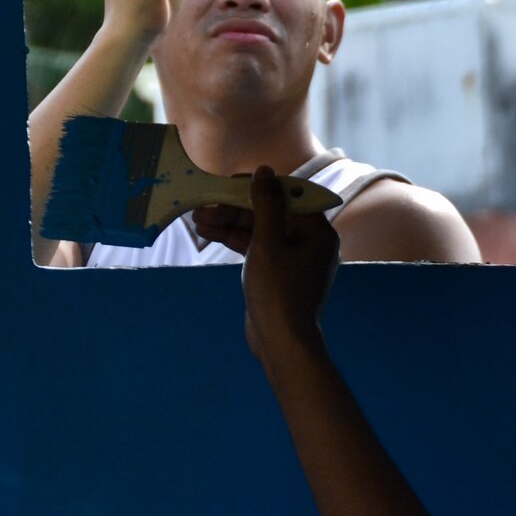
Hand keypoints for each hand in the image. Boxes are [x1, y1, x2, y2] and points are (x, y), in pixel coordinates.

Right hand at [192, 167, 339, 361]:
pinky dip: (235, 241)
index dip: (255, 187)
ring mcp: (293, 258)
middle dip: (235, 210)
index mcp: (317, 231)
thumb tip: (265, 171)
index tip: (226, 184)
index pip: (285, 195)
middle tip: (203, 208)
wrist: (282, 345)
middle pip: (269, 213)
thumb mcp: (268, 244)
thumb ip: (266, 205)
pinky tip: (209, 234)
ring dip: (229, 224)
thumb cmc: (279, 294)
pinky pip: (257, 248)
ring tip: (197, 221)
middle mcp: (310, 241)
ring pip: (259, 231)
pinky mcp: (278, 273)